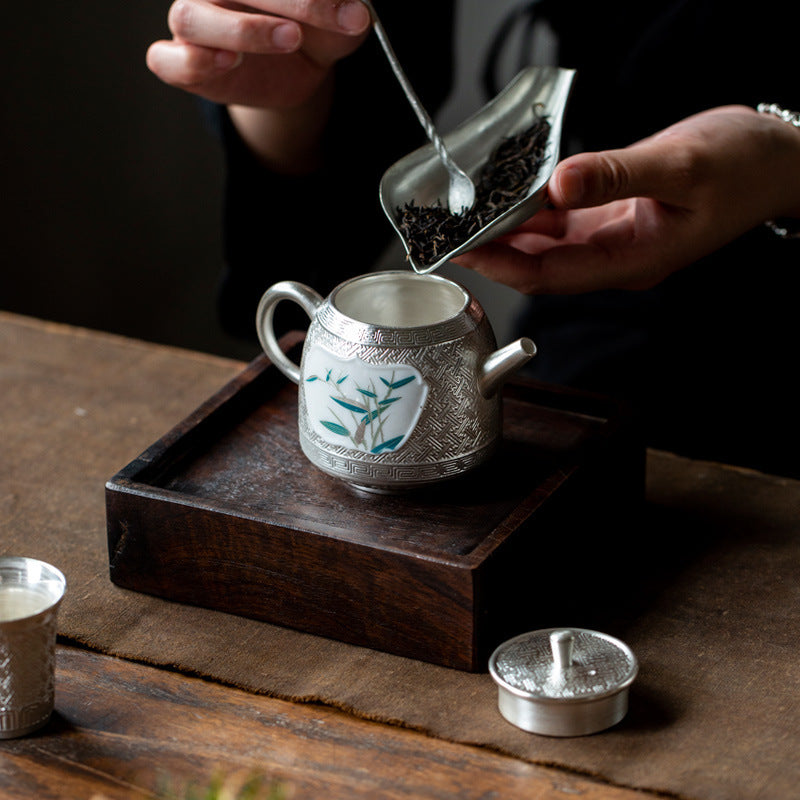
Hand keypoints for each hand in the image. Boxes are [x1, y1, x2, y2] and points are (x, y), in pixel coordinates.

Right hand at [146, 0, 370, 108]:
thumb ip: (345, 11)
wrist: (296, 71)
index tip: (350, 12)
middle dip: (284, 3)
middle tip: (314, 25)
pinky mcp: (181, 63)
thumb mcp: (338, 23)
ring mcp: (192, 22)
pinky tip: (227, 62)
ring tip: (286, 39)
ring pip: (189, 18)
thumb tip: (359, 11)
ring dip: (239, 30)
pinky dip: (189, 62)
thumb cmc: (312, 32)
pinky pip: (165, 61)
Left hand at [453, 106, 799, 293]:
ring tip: (470, 218)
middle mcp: (616, 260)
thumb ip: (616, 176)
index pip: (547, 274)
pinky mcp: (614, 219)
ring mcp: (614, 242)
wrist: (778, 161)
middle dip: (493, 253)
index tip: (461, 251)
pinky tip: (511, 198)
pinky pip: (563, 223)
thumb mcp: (681, 166)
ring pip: (548, 246)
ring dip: (510, 234)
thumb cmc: (743, 166)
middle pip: (539, 266)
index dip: (500, 265)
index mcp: (631, 261)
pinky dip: (534, 213)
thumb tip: (557, 184)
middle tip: (449, 234)